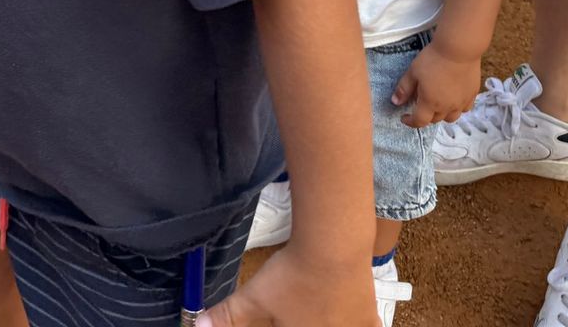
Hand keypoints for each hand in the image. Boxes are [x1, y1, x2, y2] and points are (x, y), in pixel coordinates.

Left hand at [198, 244, 378, 325]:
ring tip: (318, 313)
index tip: (277, 320)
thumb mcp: (254, 297)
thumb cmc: (293, 277)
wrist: (333, 249)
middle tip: (294, 314)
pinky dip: (364, 325)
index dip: (275, 326)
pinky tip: (359, 322)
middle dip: (299, 323)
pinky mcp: (370, 318)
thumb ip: (227, 316)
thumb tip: (198, 325)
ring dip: (326, 322)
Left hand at [391, 42, 479, 127]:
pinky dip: (456, 108)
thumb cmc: (433, 60)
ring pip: (451, 117)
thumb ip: (404, 89)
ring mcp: (462, 102)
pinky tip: (453, 99)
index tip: (404, 117)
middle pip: (435, 119)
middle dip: (425, 116)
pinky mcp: (472, 95)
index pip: (419, 121)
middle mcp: (447, 107)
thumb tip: (395, 102)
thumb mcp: (413, 72)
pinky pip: (464, 109)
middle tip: (419, 105)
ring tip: (436, 105)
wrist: (458, 50)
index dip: (410, 122)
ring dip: (441, 115)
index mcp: (430, 103)